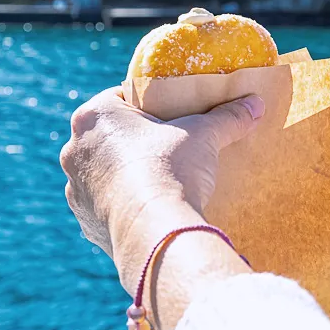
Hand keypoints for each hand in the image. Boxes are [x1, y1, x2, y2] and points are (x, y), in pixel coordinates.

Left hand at [59, 86, 263, 292]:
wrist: (155, 233)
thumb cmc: (172, 169)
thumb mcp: (204, 135)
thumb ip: (227, 116)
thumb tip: (255, 104)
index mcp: (94, 116)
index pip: (119, 97)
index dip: (146, 103)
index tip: (168, 113)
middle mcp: (74, 149)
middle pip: (109, 135)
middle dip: (134, 139)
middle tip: (166, 145)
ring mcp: (75, 188)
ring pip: (103, 171)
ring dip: (124, 173)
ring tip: (158, 181)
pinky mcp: (86, 221)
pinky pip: (104, 206)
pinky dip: (122, 204)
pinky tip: (148, 208)